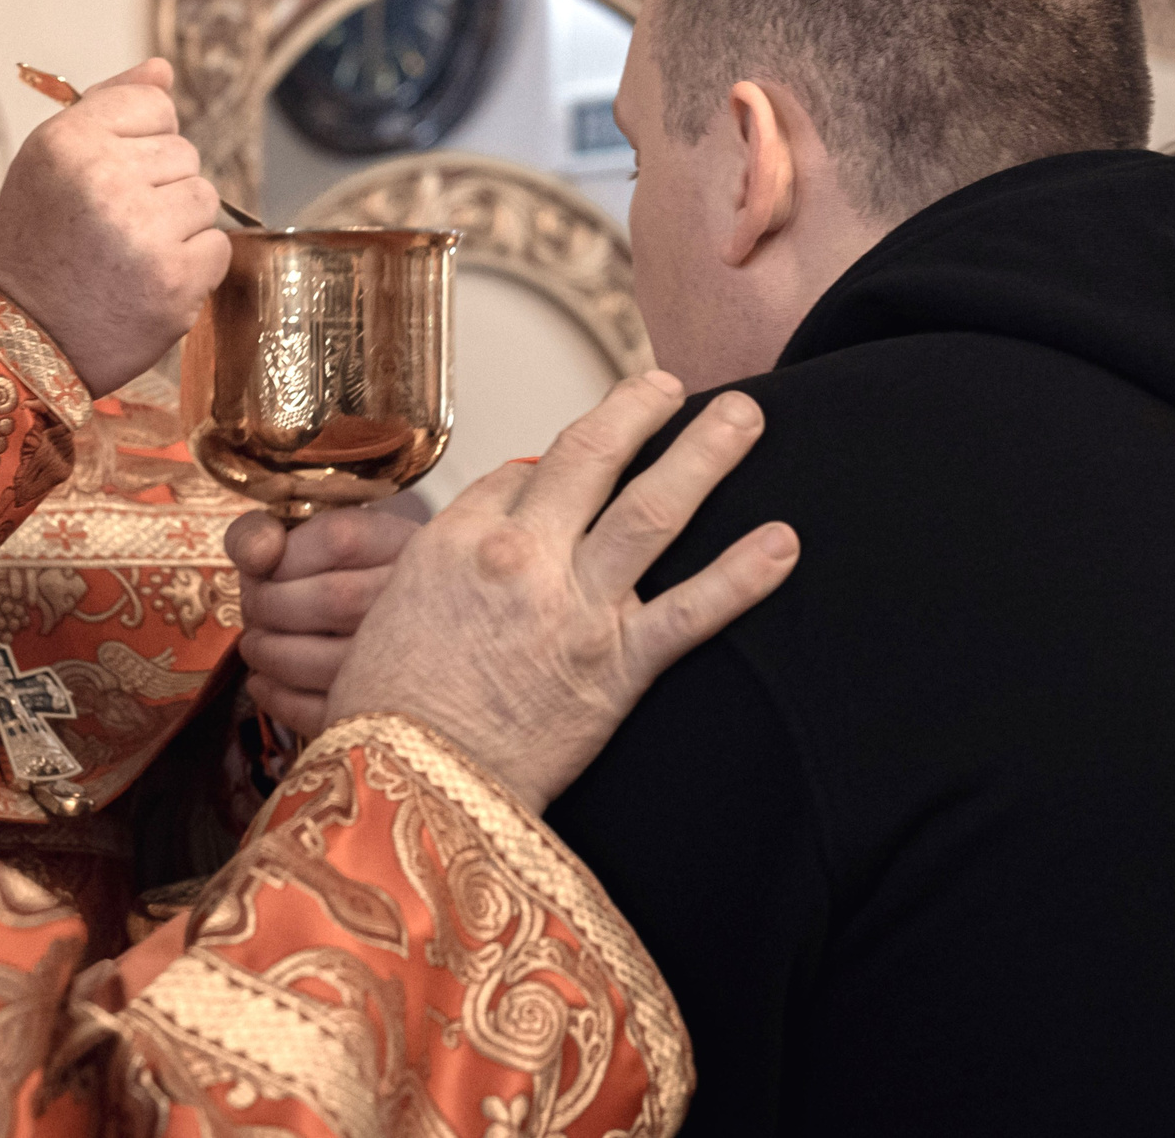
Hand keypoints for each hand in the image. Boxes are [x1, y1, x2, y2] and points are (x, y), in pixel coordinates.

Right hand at [0, 59, 229, 396]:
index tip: (109, 178)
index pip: (155, 104)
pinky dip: (192, 267)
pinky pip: (217, 247)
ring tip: (128, 255)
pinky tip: (148, 281)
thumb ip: (108, 108)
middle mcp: (105, 178)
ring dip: (178, 227)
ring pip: (205, 198)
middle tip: (111, 229)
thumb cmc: (35, 249)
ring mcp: (143, 231)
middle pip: (185, 153)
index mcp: (69, 141)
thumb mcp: (48, 163)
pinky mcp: (174, 280)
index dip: (140, 143)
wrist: (19, 342)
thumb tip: (163, 69)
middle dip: (159, 188)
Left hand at [226, 507, 415, 736]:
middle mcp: (421, 599)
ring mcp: (414, 661)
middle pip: (337, 599)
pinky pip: (333, 712)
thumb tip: (257, 557)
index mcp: (405, 546)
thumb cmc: (330, 579)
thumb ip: (257, 532)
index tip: (260, 569)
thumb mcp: (294, 539)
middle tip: (252, 609)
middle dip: (272, 606)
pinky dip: (282, 700)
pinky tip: (262, 683)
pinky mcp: (390, 712)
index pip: (340, 539)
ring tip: (255, 645)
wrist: (392, 633)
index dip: (285, 556)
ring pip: (336, 661)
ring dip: (273, 655)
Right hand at [327, 374, 797, 810]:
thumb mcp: (393, 608)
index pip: (523, 472)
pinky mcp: (617, 668)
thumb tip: (500, 520)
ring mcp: (577, 608)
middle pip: (591, 456)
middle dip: (638, 409)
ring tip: (744, 416)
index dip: (555, 463)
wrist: (410, 790)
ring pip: (654, 509)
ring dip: (706, 454)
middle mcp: (522, 557)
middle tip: (671, 384)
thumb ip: (449, 558)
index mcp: (458, 539)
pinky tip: (782, 543)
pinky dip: (742, 576)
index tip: (584, 453)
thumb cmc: (391, 714)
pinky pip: (692, 611)